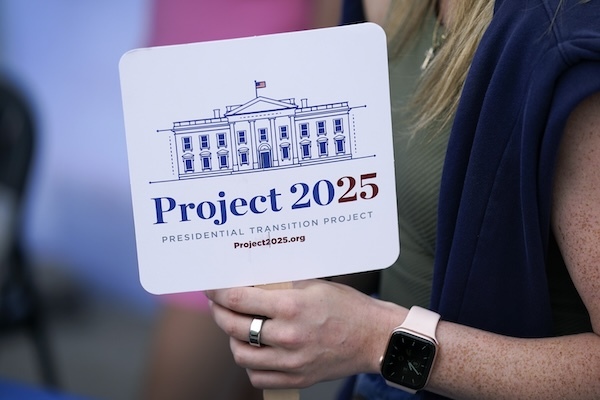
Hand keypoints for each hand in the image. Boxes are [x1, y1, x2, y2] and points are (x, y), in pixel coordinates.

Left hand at [206, 279, 405, 388]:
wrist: (374, 337)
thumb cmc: (347, 306)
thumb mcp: (313, 285)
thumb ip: (279, 285)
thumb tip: (249, 280)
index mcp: (292, 307)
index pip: (238, 300)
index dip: (217, 292)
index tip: (210, 286)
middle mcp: (288, 336)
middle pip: (234, 327)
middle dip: (219, 312)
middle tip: (218, 304)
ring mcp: (291, 362)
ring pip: (241, 354)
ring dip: (233, 338)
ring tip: (237, 326)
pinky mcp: (296, 379)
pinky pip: (257, 376)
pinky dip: (250, 363)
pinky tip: (254, 349)